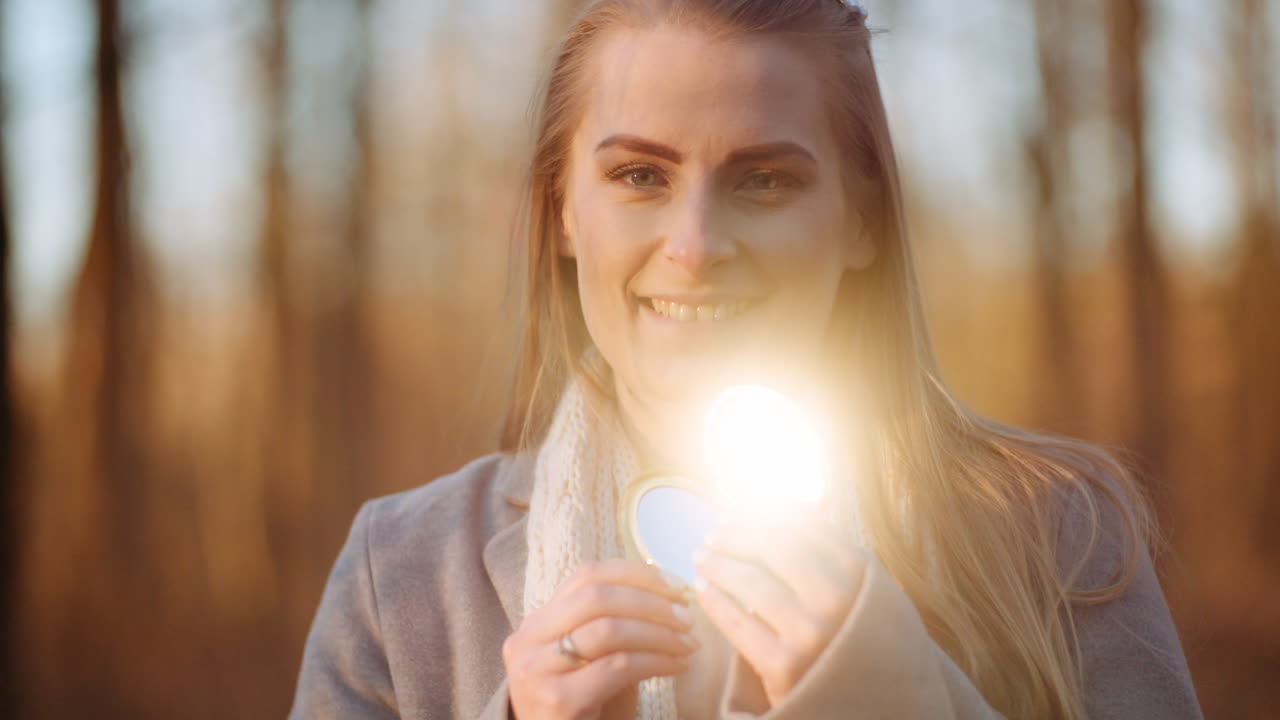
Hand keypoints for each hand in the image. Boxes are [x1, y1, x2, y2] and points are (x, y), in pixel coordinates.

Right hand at [503, 559, 698, 719]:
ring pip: (608, 629)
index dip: (636, 573)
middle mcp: (526, 641)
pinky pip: (618, 666)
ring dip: (659, 632)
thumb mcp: (594, 660)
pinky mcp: (557, 700)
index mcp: (536, 623)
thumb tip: (669, 590)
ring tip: (689, 643)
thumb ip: (615, 624)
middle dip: (650, 600)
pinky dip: (657, 661)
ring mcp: (536, 670)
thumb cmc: (588, 711)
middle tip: (687, 615)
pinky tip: (678, 666)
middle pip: (596, 595)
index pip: (587, 575)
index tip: (676, 584)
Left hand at [693, 518, 867, 707]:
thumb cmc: (857, 636)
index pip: (801, 524)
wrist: (871, 704)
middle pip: (772, 546)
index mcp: (859, 571)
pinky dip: (713, 599)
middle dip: (736, 534)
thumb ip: (829, 548)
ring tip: (702, 556)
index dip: (763, 512)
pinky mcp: (783, 666)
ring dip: (718, 562)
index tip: (739, 511)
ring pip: (749, 581)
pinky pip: (736, 622)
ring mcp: (810, 633)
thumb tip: (777, 501)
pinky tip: (701, 587)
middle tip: (714, 532)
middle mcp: (838, 599)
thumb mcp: (862, 587)